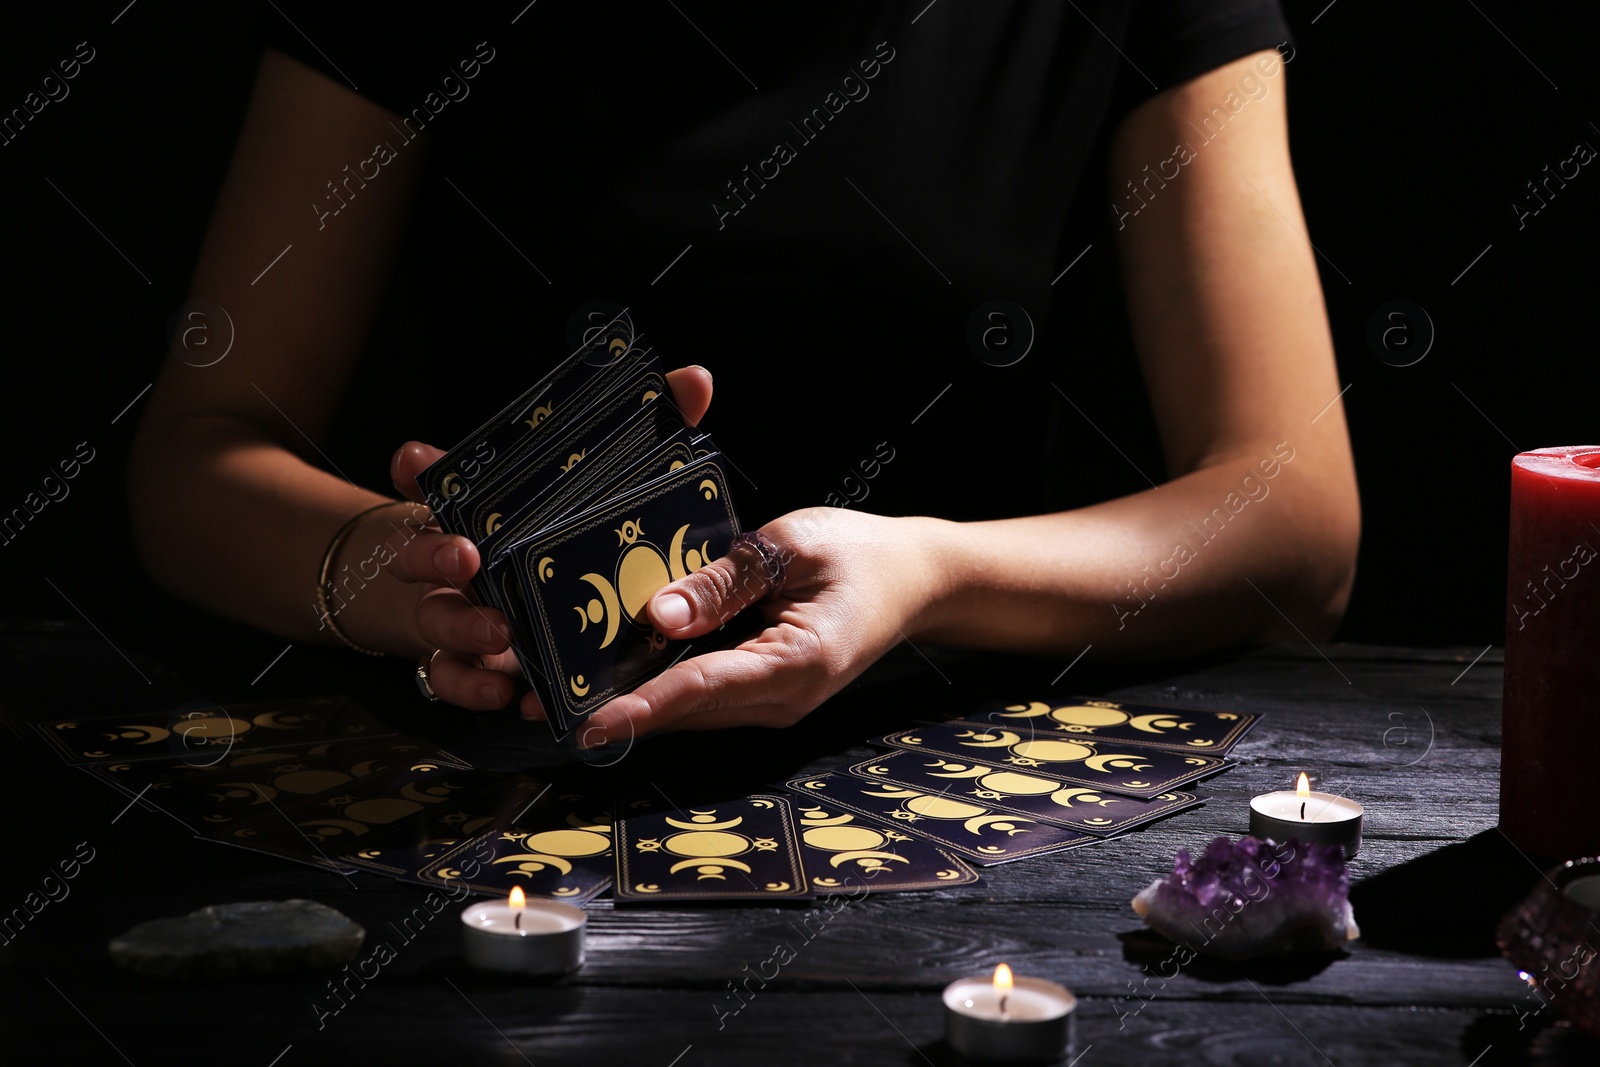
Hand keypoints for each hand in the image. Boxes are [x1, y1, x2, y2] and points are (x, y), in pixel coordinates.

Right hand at [384, 366, 714, 709]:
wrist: (549, 612)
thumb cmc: (570, 536)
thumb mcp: (613, 485)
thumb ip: (653, 426)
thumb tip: (694, 381)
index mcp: (482, 510)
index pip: (434, 478)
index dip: (419, 468)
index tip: (416, 460)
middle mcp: (459, 559)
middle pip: (421, 550)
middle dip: (432, 550)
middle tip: (466, 555)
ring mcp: (460, 613)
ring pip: (436, 619)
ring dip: (461, 625)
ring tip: (499, 630)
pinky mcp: (476, 666)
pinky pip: (457, 682)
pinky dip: (474, 688)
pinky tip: (507, 692)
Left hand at [553, 507, 948, 744]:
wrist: (917, 580)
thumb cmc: (861, 553)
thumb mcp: (791, 546)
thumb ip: (723, 581)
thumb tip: (657, 615)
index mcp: (796, 662)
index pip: (702, 688)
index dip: (640, 704)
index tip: (585, 722)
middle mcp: (784, 698)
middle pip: (685, 710)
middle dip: (614, 710)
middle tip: (537, 701)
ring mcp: (776, 703)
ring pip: (690, 710)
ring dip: (629, 702)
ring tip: (556, 691)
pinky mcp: (768, 694)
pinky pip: (705, 696)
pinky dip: (659, 687)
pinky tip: (612, 670)